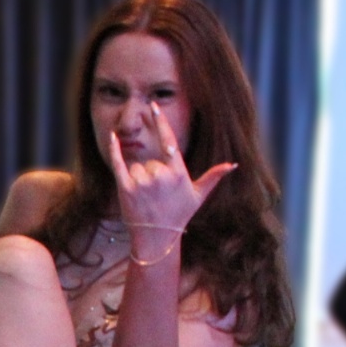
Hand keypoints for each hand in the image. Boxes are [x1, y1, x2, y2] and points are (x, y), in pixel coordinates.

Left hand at [109, 105, 233, 259]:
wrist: (157, 239)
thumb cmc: (178, 216)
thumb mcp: (198, 196)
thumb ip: (213, 177)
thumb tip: (233, 165)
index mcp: (177, 172)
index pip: (169, 140)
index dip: (161, 122)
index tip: (154, 107)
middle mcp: (161, 175)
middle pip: (150, 161)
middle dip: (151, 174)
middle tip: (155, 196)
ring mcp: (143, 182)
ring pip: (136, 166)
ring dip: (138, 179)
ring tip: (144, 198)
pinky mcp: (126, 189)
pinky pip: (118, 163)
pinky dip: (115, 150)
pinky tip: (112, 136)